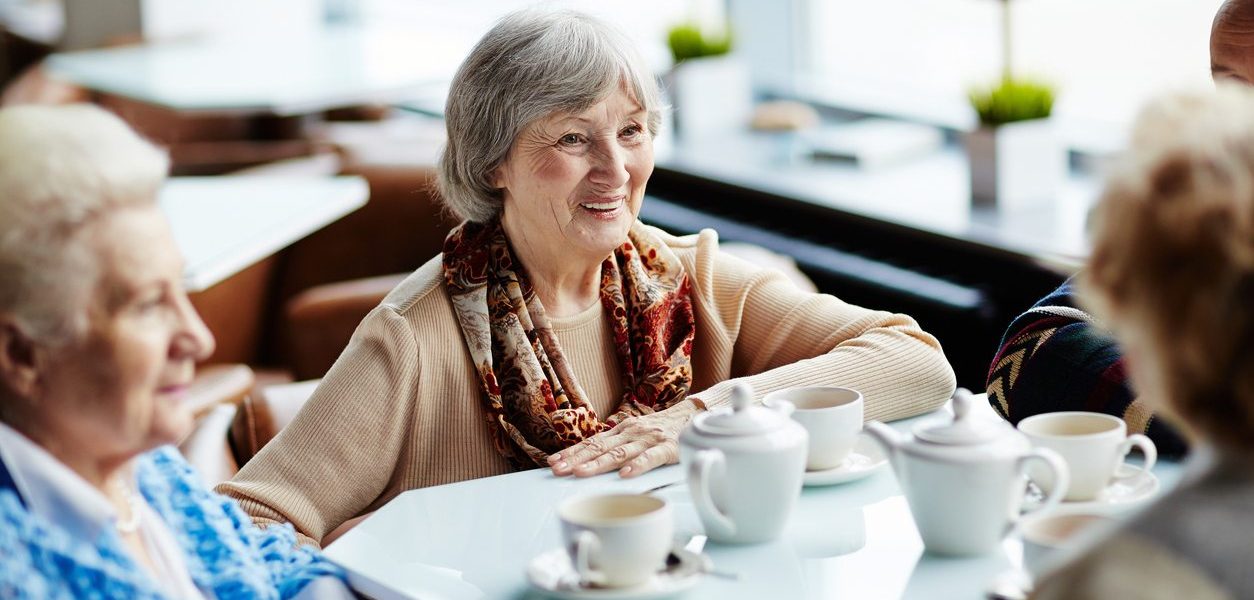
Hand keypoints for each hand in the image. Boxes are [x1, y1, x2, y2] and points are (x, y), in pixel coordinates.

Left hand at [548, 400, 700, 477]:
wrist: (693, 416)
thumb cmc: (661, 430)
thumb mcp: (636, 434)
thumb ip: (617, 445)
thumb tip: (589, 460)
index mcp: (622, 430)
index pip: (592, 442)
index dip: (571, 452)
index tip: (552, 463)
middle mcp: (631, 432)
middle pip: (599, 447)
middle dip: (576, 459)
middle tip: (557, 470)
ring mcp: (648, 439)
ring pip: (620, 452)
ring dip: (598, 463)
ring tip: (580, 473)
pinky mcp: (668, 448)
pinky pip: (651, 457)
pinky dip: (637, 465)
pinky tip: (625, 475)